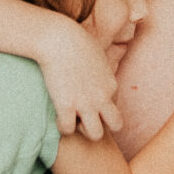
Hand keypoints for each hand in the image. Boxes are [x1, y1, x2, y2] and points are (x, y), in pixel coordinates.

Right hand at [35, 18, 123, 141]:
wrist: (59, 38)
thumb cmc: (75, 39)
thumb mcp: (98, 52)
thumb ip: (103, 62)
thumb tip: (105, 57)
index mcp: (110, 84)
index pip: (115, 106)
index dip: (100, 107)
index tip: (86, 99)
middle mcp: (102, 97)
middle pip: (116, 125)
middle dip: (103, 124)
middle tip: (85, 116)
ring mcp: (85, 103)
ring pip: (96, 134)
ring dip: (83, 130)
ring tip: (72, 118)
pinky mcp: (66, 105)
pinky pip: (68, 129)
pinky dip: (62, 126)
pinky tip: (57, 115)